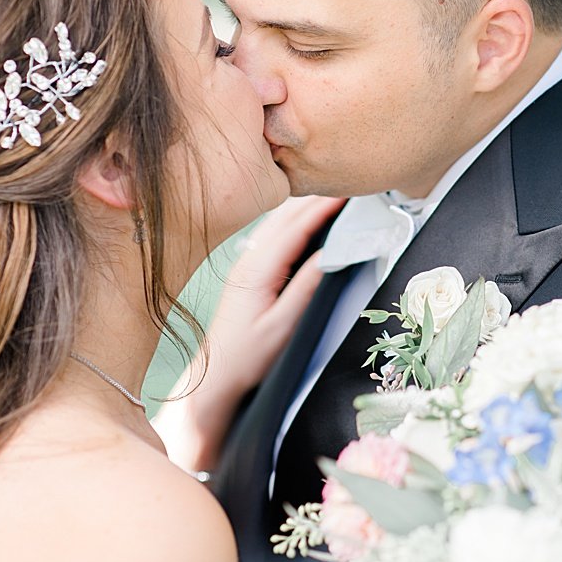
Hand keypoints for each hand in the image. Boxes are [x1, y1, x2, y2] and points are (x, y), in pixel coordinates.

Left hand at [153, 195, 342, 472]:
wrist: (211, 379)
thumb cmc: (247, 358)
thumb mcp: (284, 326)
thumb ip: (307, 287)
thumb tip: (333, 253)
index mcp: (258, 270)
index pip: (296, 226)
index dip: (324, 206)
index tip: (349, 188)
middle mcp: (248, 260)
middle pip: (286, 216)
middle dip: (318, 197)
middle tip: (349, 183)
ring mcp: (245, 264)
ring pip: (278, 221)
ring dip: (306, 205)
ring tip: (334, 192)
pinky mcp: (247, 272)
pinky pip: (274, 233)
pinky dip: (295, 219)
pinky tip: (306, 216)